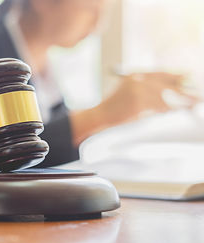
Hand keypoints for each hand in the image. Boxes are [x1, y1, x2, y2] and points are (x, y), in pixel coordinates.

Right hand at [70, 72, 199, 144]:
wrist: (100, 115)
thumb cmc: (115, 106)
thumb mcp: (129, 91)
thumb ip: (147, 89)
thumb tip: (174, 93)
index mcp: (135, 74)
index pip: (161, 73)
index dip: (178, 76)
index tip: (190, 78)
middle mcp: (137, 80)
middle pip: (167, 84)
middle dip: (184, 90)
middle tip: (197, 95)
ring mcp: (138, 91)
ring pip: (166, 97)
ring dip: (180, 102)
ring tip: (192, 104)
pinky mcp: (139, 103)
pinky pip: (160, 107)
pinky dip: (170, 110)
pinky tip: (177, 110)